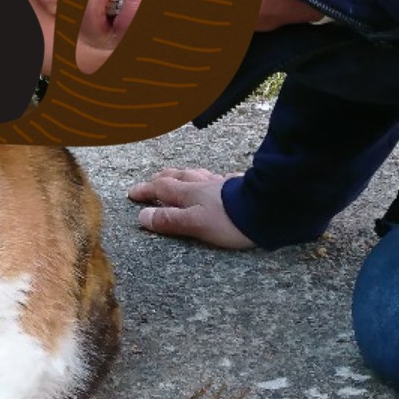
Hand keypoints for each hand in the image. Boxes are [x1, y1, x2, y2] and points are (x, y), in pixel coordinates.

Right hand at [127, 169, 256, 249]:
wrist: (266, 210)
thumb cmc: (229, 220)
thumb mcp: (194, 224)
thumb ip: (169, 220)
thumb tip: (143, 217)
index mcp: (189, 193)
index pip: (161, 189)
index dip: (145, 191)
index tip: (132, 193)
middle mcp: (203, 184)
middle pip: (178, 177)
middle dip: (162, 179)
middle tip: (152, 181)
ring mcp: (222, 184)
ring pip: (198, 175)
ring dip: (184, 175)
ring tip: (180, 177)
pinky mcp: (239, 186)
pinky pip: (220, 179)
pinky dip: (212, 179)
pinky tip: (217, 180)